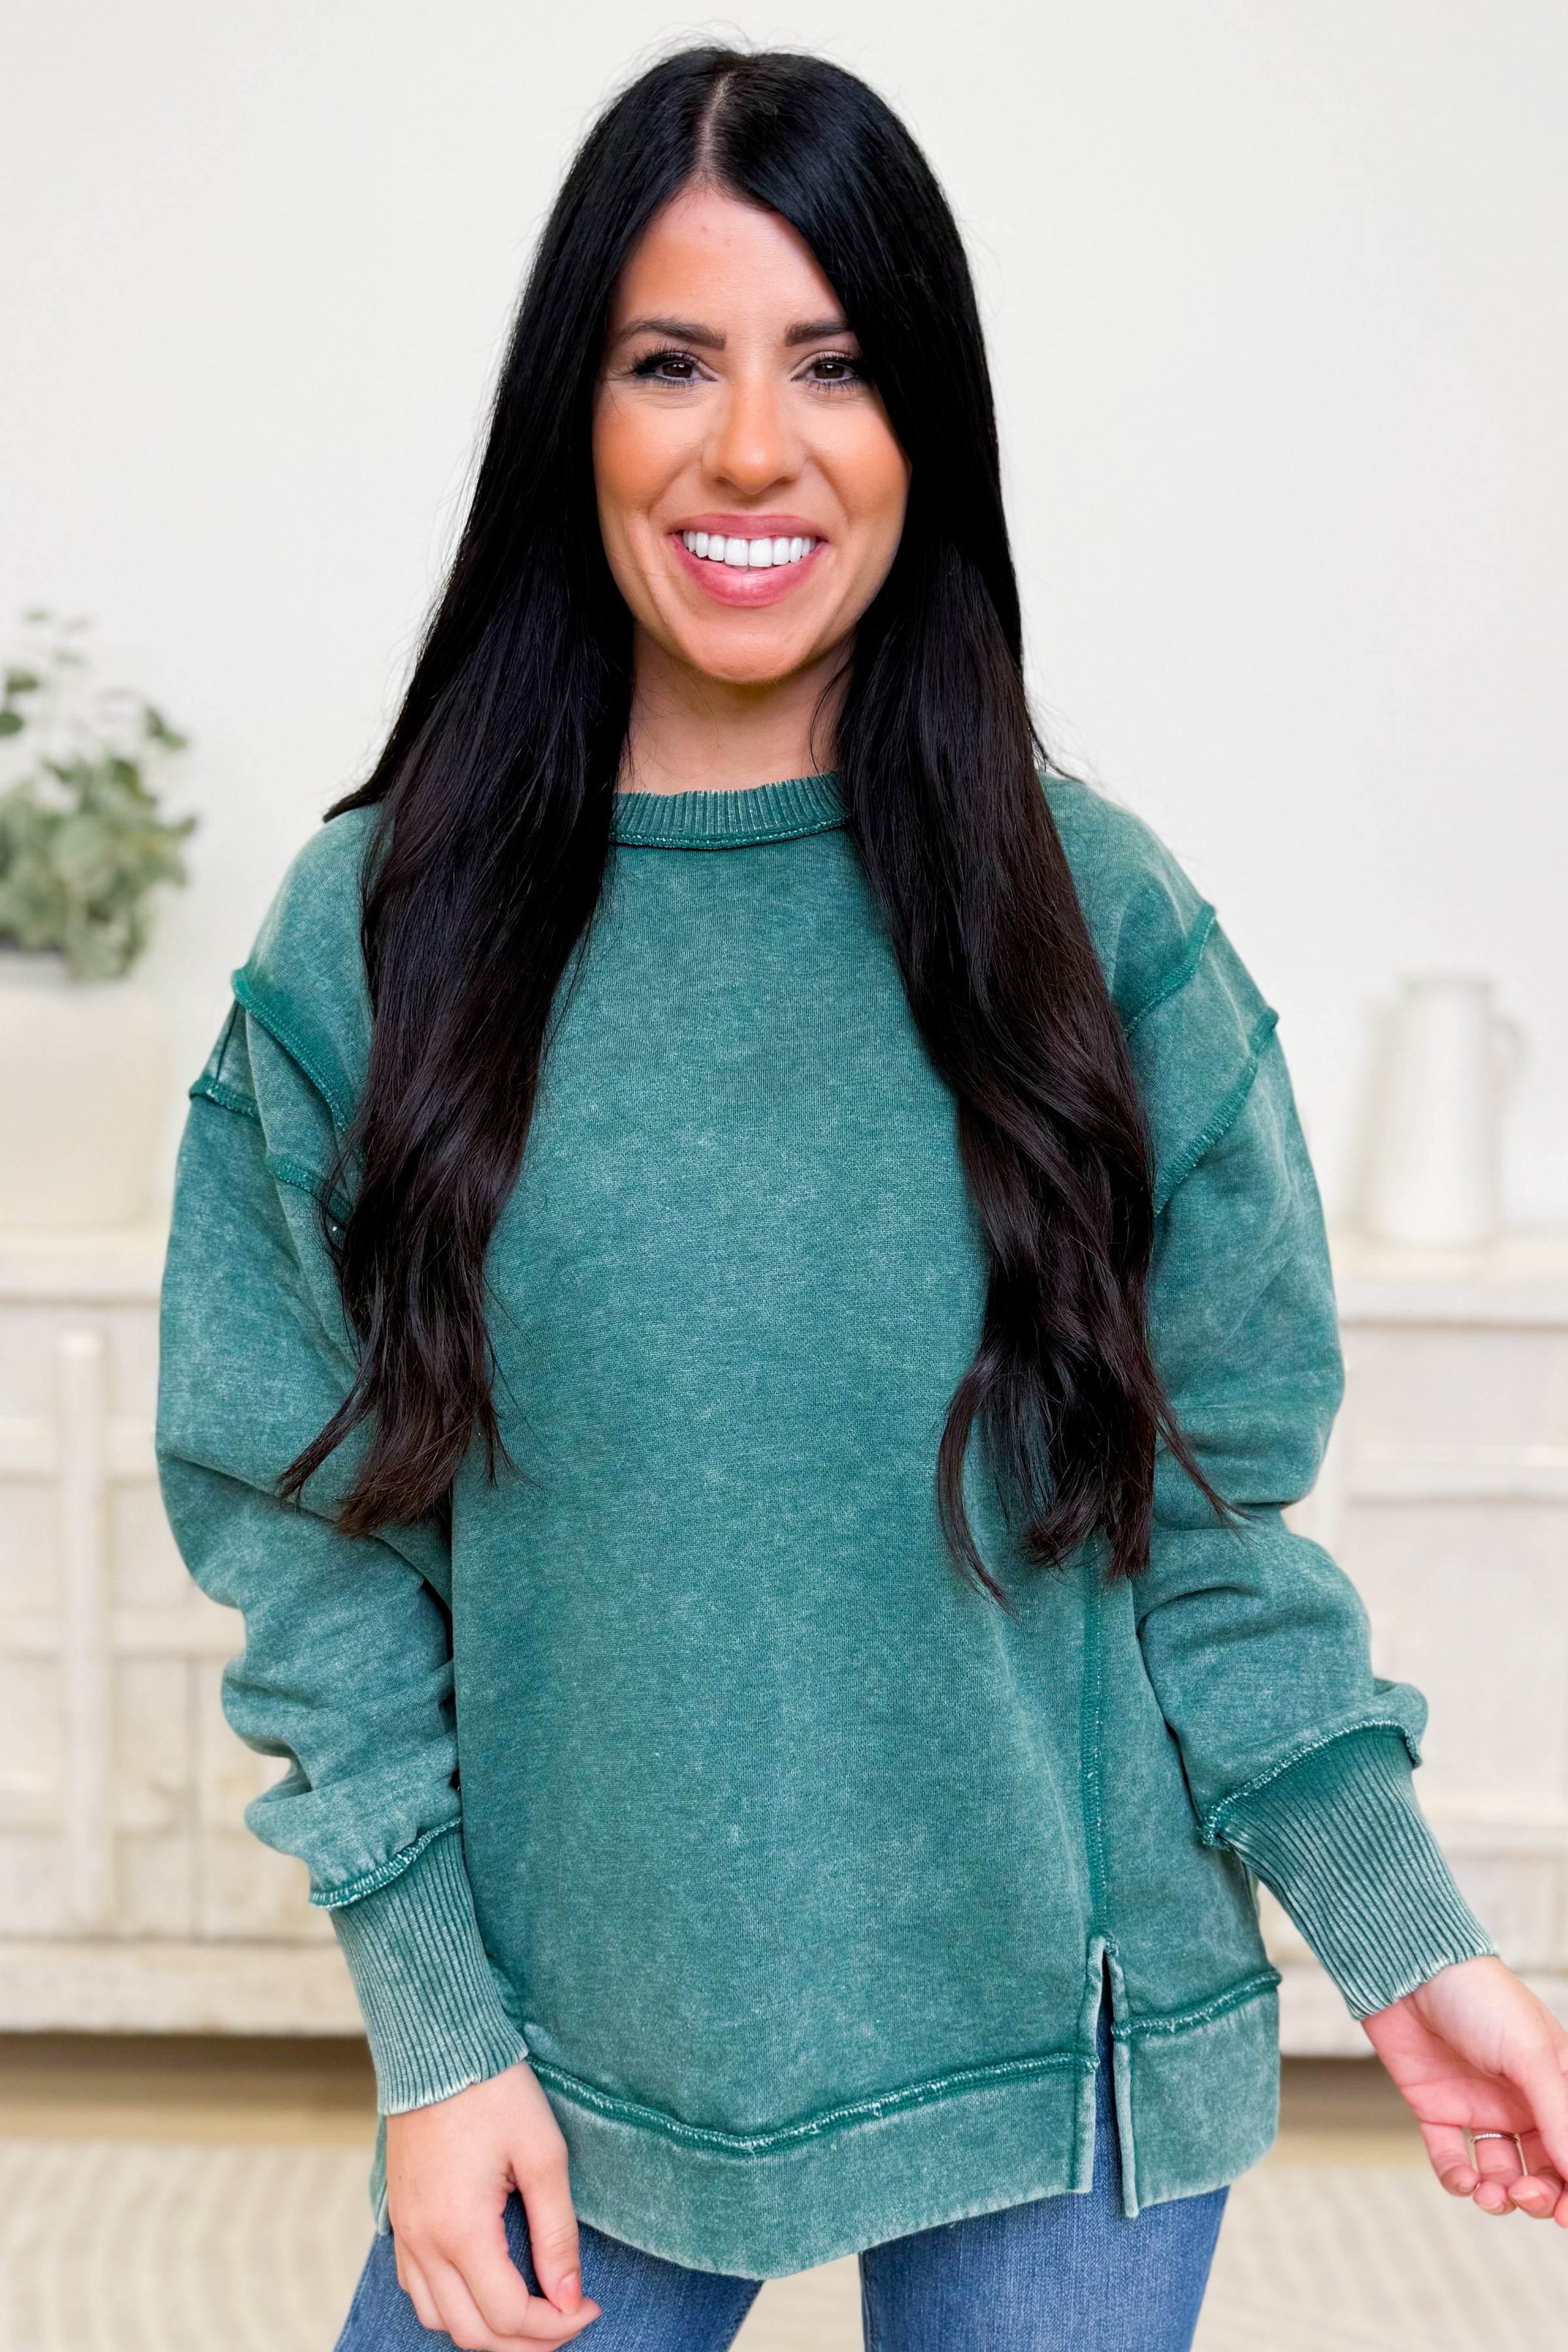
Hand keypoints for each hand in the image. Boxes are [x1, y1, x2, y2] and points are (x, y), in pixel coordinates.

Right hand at [384, 2060, 601, 2345]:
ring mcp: (405, 2233)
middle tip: (567, 2320)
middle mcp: (425, 2243)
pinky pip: (417, 2289)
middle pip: (472, 2334)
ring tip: (530, 2313)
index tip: (591, 2306)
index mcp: (462, 2230)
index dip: (557, 2325)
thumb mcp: (543, 2154)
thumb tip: (571, 2297)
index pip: (510, 2315)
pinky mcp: (398, 2219)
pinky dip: (451, 2306)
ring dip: (485, 2330)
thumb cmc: (495, 2091)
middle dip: (526, 2342)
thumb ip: (557, 2232)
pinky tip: (484, 2286)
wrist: (437, 2045)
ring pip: (438, 2320)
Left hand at [1361, 1955, 1567, 2222]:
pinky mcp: (1436, 2109)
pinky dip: (1458, 2180)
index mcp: (1555, 2085)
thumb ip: (1559, 2117)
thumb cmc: (1479, 1998)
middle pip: (1543, 2171)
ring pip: (1501, 2175)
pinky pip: (1452, 2160)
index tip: (1567, 2214)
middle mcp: (1521, 2102)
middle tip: (1526, 2196)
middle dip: (1540, 2196)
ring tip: (1491, 2193)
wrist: (1407, 1970)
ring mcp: (1479, 2106)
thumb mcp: (1531, 2055)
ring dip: (1501, 2196)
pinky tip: (1463, 2180)